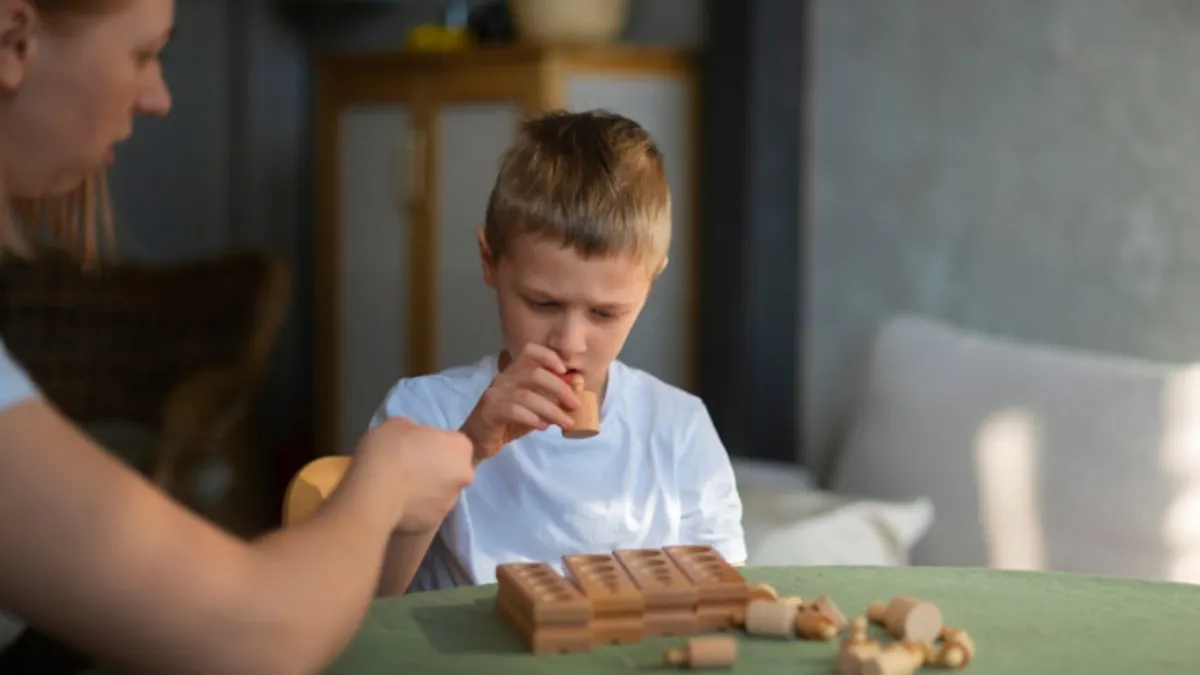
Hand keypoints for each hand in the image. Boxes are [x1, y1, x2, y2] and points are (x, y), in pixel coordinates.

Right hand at [350, 417, 474, 534]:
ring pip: (439, 494)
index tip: (415, 446)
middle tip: (406, 468)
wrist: (374, 495)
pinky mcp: (432, 525)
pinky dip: (412, 510)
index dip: (434, 443)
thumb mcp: (398, 425)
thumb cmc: (388, 450)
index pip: (454, 443)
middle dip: (433, 469)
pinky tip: (393, 505)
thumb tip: (414, 441)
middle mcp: (464, 477)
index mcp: (461, 448)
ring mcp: (449, 504)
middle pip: (451, 470)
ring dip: (424, 491)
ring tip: (396, 489)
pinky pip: (423, 513)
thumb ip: (414, 432)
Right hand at [461, 343, 581, 463]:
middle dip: (560, 389)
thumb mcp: (534, 408)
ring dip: (552, 410)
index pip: (530, 351)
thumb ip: (550, 398)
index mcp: (514, 373)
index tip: (565, 371)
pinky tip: (542, 426)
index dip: (549, 356)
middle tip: (575, 405)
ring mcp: (495, 394)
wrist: (478, 441)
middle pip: (535, 374)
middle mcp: (503, 378)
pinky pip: (513, 410)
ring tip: (566, 422)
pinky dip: (531, 418)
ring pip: (527, 396)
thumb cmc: (508, 422)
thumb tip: (575, 390)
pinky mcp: (489, 411)